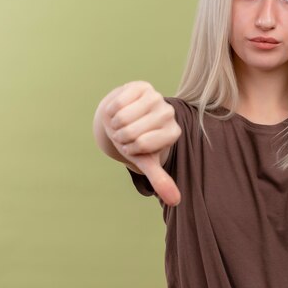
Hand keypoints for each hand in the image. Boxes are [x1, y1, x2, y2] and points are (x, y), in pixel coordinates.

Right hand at [101, 81, 181, 205]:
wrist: (127, 118)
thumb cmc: (138, 141)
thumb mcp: (147, 160)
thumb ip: (161, 179)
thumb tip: (175, 201)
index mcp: (174, 132)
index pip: (143, 146)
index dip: (131, 148)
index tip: (135, 145)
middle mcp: (169, 112)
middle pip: (132, 132)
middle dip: (122, 136)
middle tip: (126, 134)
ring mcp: (156, 97)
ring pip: (123, 117)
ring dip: (115, 124)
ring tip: (122, 123)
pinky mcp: (141, 85)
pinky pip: (117, 103)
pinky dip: (111, 110)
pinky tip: (119, 110)